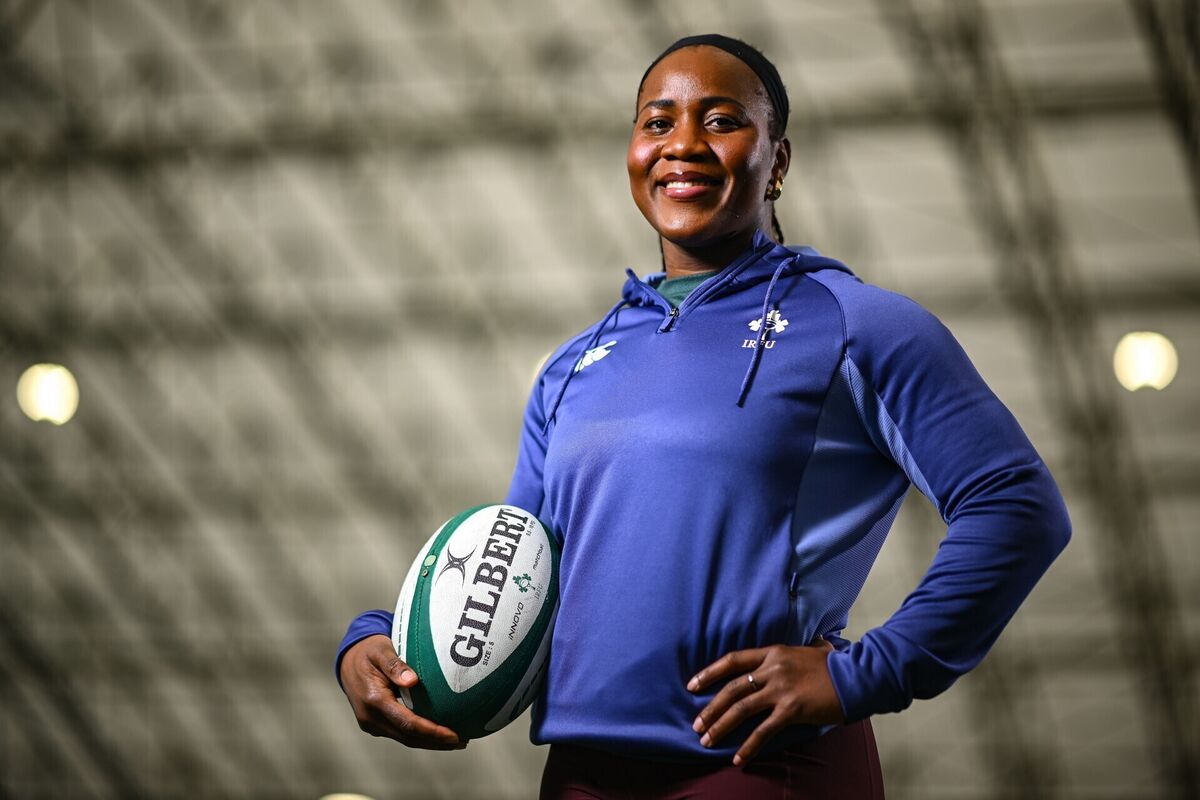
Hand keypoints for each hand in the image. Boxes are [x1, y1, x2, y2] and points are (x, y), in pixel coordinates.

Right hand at [340, 635, 465, 749]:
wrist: (347, 660)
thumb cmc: (369, 650)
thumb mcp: (380, 649)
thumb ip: (395, 664)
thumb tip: (413, 681)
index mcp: (373, 700)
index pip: (407, 722)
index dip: (431, 732)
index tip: (454, 735)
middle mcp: (370, 717)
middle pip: (408, 737)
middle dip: (435, 742)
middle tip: (462, 741)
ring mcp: (371, 723)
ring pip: (404, 738)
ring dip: (429, 742)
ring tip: (455, 741)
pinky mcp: (375, 723)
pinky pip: (400, 732)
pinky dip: (419, 735)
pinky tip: (437, 732)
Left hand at [687, 637, 844, 764]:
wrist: (857, 677)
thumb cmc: (837, 665)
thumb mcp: (814, 649)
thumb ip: (807, 647)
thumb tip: (817, 641)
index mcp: (773, 653)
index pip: (733, 660)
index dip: (709, 673)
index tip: (692, 685)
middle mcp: (773, 669)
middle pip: (732, 689)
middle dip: (711, 708)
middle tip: (696, 724)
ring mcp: (781, 689)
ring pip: (741, 709)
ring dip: (721, 726)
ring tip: (707, 741)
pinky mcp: (792, 709)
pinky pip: (764, 731)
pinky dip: (748, 746)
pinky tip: (738, 759)